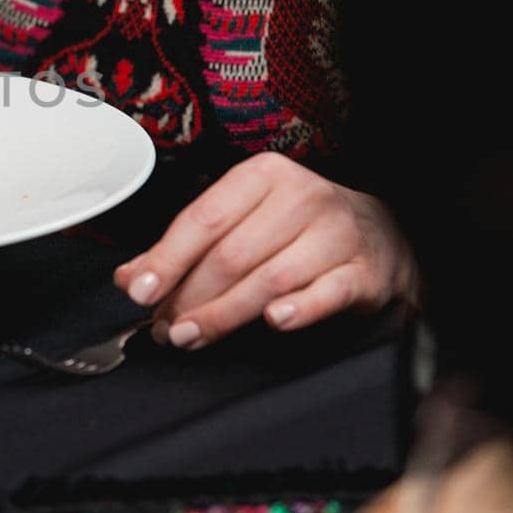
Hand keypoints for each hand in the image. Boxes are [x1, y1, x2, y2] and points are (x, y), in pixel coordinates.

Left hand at [112, 153, 416, 349]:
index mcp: (264, 176)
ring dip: (224, 314)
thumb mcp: (242, 222)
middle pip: (231, 255)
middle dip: (189, 297)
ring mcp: (337, 234)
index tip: (141, 290)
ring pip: (270, 279)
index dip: (167, 259)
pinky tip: (273, 322)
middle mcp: (303, 198)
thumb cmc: (297, 229)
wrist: (380, 237)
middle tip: (165, 327)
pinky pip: (328, 293)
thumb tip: (131, 278)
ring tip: (192, 335)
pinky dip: (299, 309)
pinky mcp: (365, 272)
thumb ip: (185, 249)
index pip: (204, 219)